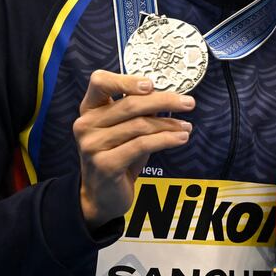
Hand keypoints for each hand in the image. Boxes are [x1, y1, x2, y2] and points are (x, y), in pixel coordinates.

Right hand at [75, 70, 194, 228]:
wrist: (102, 195)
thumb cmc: (118, 155)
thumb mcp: (126, 129)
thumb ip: (139, 111)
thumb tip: (168, 95)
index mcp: (89, 109)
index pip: (100, 82)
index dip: (126, 80)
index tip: (151, 85)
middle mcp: (86, 125)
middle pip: (130, 104)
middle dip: (165, 101)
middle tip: (189, 103)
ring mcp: (92, 145)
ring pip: (140, 125)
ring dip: (169, 124)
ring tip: (186, 126)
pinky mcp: (105, 164)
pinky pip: (142, 145)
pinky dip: (166, 139)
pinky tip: (181, 138)